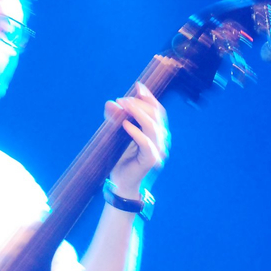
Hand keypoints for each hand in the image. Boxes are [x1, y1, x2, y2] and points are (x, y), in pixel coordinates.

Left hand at [105, 82, 169, 196]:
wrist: (121, 185)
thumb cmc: (121, 161)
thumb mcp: (116, 136)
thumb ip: (115, 120)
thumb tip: (110, 103)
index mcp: (156, 132)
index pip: (157, 110)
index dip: (149, 97)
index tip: (137, 86)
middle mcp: (161, 139)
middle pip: (156, 115)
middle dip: (139, 104)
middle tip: (122, 100)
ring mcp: (159, 150)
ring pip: (153, 126)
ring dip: (138, 113)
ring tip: (124, 107)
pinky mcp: (152, 160)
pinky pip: (146, 143)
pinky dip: (136, 132)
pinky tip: (125, 124)